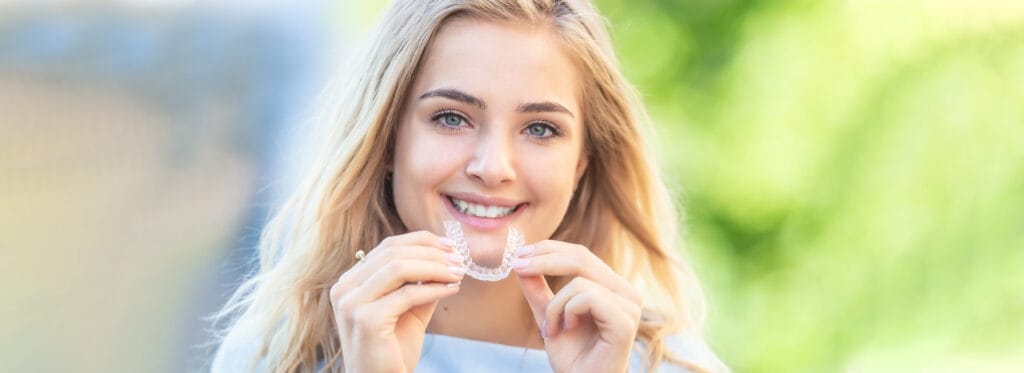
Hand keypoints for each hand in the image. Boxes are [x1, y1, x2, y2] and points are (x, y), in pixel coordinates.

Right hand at [330, 231, 465, 372]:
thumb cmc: (393, 350)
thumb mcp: (409, 309)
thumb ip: (421, 283)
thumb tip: (447, 258)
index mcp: (350, 282)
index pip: (387, 247)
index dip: (421, 241)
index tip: (451, 246)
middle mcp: (344, 288)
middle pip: (393, 253)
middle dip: (432, 253)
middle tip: (460, 259)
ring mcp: (351, 303)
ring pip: (399, 268)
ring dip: (435, 267)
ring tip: (458, 272)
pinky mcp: (366, 319)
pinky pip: (407, 294)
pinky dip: (434, 288)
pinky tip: (452, 289)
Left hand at [513, 240, 642, 372]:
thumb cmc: (573, 357)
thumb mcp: (549, 316)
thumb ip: (538, 290)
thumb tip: (521, 261)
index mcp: (612, 287)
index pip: (580, 255)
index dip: (549, 249)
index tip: (519, 254)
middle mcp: (625, 292)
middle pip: (581, 257)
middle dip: (544, 260)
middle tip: (517, 267)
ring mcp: (629, 306)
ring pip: (580, 280)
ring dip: (555, 305)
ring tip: (552, 329)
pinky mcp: (625, 321)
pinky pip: (587, 297)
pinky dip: (567, 312)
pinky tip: (567, 329)